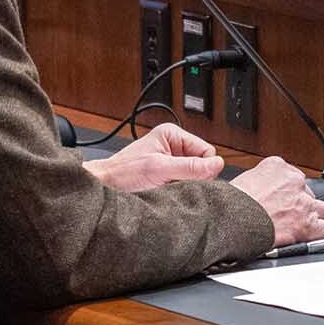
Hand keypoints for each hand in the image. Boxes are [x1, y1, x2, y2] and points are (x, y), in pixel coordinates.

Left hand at [84, 123, 223, 192]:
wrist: (106, 186)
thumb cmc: (124, 172)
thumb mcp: (159, 168)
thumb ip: (190, 167)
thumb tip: (217, 164)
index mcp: (173, 134)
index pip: (206, 150)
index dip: (202, 167)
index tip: (188, 177)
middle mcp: (174, 146)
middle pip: (202, 164)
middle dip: (192, 176)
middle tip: (172, 182)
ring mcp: (171, 161)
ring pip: (195, 176)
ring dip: (184, 184)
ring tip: (165, 186)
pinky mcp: (168, 176)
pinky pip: (185, 184)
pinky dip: (178, 190)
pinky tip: (164, 190)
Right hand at [230, 156, 323, 246]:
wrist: (232, 221)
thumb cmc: (231, 204)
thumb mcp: (242, 179)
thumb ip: (258, 181)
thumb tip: (258, 190)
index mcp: (277, 167)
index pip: (293, 175)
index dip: (288, 190)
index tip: (282, 197)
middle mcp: (294, 182)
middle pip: (308, 192)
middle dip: (300, 203)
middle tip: (287, 213)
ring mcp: (303, 203)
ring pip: (322, 209)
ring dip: (313, 216)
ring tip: (300, 224)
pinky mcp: (308, 224)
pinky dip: (318, 232)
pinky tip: (309, 234)